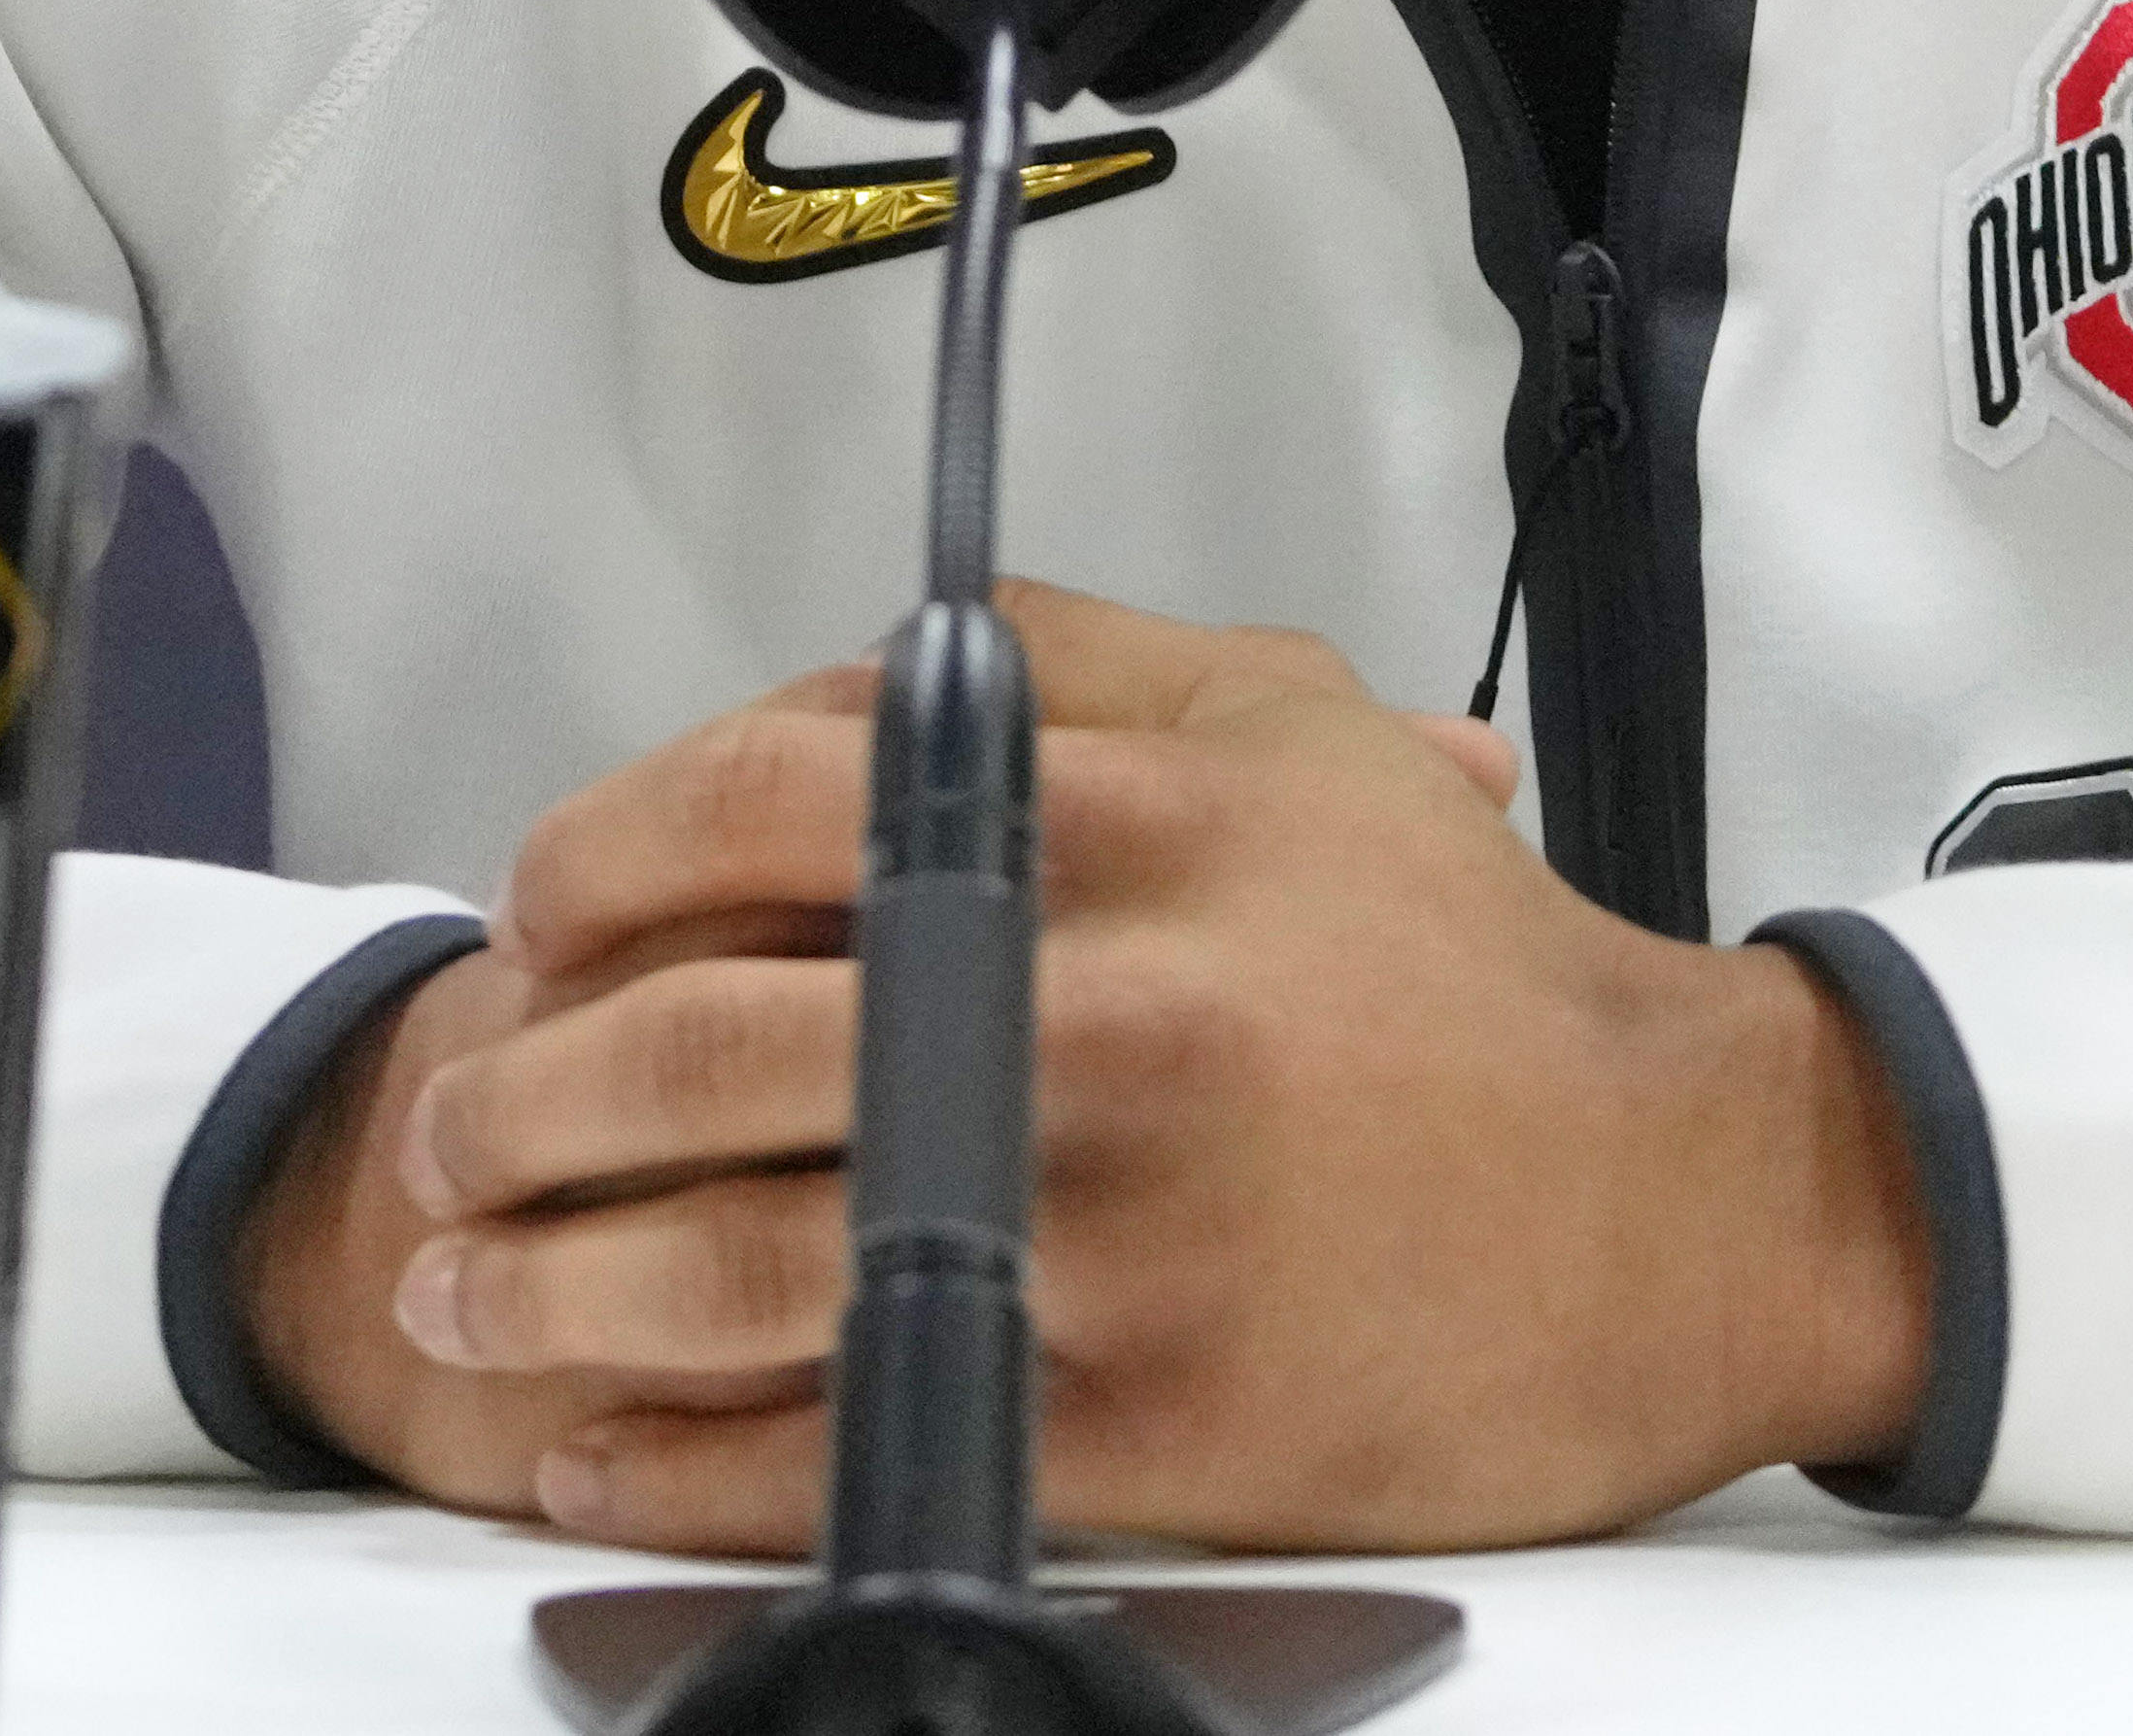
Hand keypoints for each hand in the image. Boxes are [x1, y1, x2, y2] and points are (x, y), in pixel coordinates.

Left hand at [237, 586, 1932, 1551]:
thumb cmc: (1478, 971)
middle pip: (705, 1038)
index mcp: (1131, 821)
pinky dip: (678, 1464)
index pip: (773, 794)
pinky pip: (838, 1447)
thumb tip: (853, 678)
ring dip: (551, 1286)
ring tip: (463, 1293)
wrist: (1680, 1205)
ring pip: (733, 1261)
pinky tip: (596, 1457)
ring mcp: (1107, 1231)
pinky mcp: (1135, 1420)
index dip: (605, 849)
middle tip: (452, 1124)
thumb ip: (1075, 668)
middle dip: (523, 1090)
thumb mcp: (1298, 732)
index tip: (540, 905)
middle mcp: (1098, 1012)